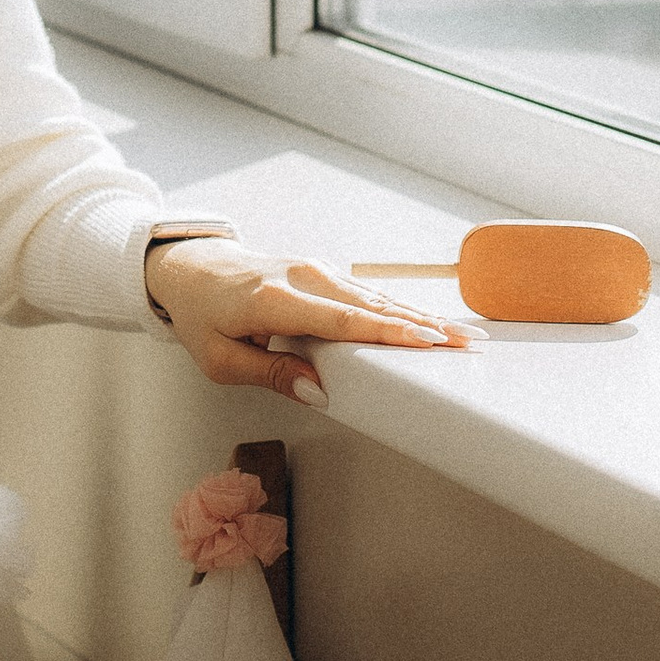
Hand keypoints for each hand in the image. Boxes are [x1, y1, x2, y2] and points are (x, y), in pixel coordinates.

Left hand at [142, 239, 467, 405]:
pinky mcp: (321, 272)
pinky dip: (400, 309)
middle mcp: (302, 277)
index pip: (343, 320)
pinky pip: (366, 293)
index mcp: (274, 300)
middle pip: (372, 305)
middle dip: (423, 325)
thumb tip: (319, 393)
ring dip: (421, 316)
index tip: (428, 342)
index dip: (388, 332)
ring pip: (376, 297)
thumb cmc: (202, 316)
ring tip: (463, 335)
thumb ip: (270, 375)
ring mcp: (315, 269)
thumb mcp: (220, 359)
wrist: (190, 267)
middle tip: (469, 344)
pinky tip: (428, 324)